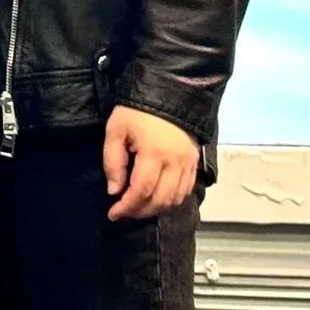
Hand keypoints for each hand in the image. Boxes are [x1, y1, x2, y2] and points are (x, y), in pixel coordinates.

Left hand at [104, 106, 199, 220]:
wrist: (168, 94)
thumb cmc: (136, 111)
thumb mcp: (115, 130)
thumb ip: (113, 162)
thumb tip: (114, 191)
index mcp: (154, 154)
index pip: (141, 190)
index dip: (127, 206)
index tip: (113, 214)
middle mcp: (176, 163)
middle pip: (160, 200)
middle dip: (140, 211)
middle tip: (123, 213)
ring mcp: (189, 164)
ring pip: (175, 199)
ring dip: (156, 209)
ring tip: (137, 209)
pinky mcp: (196, 163)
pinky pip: (186, 191)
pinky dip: (171, 201)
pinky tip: (156, 201)